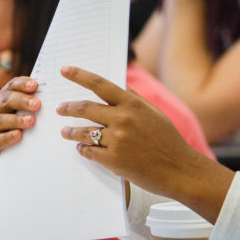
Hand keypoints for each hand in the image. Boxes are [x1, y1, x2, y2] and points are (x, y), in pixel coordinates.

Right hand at [0, 76, 41, 158]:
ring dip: (16, 119)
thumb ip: (34, 105)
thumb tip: (52, 95)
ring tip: (31, 121)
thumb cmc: (24, 129)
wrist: (13, 155)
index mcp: (4, 99)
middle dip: (22, 101)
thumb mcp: (28, 114)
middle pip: (6, 100)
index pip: (11, 86)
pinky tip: (18, 135)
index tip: (35, 85)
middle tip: (37, 104)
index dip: (22, 84)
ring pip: (0, 120)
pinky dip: (8, 137)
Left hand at [54, 65, 233, 216]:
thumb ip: (134, 99)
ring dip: (71, 132)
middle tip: (60, 108)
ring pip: (84, 132)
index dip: (79, 75)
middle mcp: (122, 119)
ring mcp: (116, 140)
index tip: (65, 70)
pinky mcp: (113, 160)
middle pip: (85, 108)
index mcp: (132, 104)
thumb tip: (118, 86)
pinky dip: (83, 150)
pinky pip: (90, 152)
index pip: (99, 84)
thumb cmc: (168, 140)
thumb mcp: (154, 113)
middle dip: (68, 107)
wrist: (179, 170)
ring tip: (65, 132)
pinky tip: (81, 149)